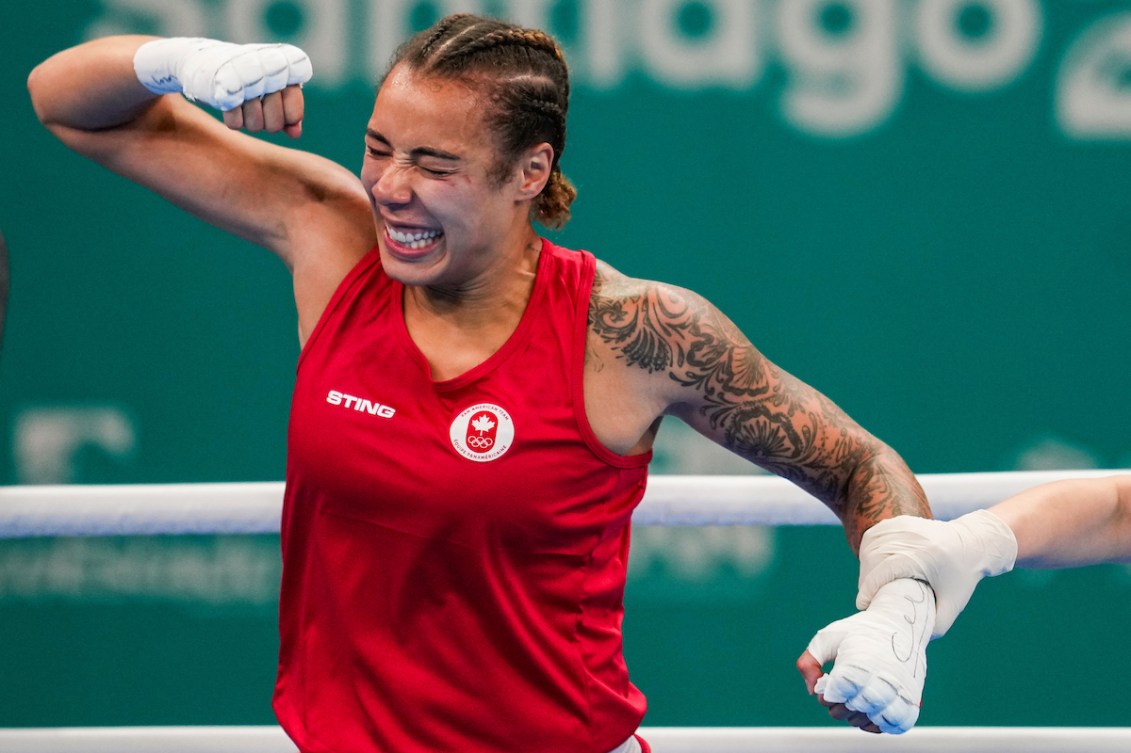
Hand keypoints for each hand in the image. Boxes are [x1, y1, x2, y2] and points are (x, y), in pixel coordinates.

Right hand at [134, 38, 310, 135]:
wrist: (205, 63)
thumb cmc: (247, 81)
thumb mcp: (271, 95)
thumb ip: (288, 113)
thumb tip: (296, 133)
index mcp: (283, 73)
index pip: (295, 113)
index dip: (288, 118)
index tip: (280, 106)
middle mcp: (267, 76)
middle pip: (275, 124)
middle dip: (267, 122)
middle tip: (258, 106)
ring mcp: (245, 83)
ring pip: (256, 126)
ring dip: (249, 120)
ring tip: (244, 102)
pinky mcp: (223, 92)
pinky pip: (235, 125)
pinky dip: (233, 119)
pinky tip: (232, 105)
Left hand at [797, 578, 934, 733]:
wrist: (900, 623)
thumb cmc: (859, 631)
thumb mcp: (827, 637)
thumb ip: (809, 662)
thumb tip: (812, 692)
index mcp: (858, 661)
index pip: (837, 693)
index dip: (827, 694)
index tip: (827, 685)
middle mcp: (882, 676)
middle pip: (853, 709)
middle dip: (838, 707)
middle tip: (839, 695)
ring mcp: (900, 688)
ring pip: (874, 720)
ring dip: (857, 718)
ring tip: (853, 703)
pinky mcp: (913, 697)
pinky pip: (896, 724)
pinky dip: (879, 724)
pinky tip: (869, 713)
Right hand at [856, 511, 1015, 636]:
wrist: (973, 542)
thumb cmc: (962, 576)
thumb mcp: (953, 605)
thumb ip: (935, 625)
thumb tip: (909, 636)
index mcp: (923, 555)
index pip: (884, 571)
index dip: (869, 589)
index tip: (864, 605)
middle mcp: (910, 536)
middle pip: (873, 560)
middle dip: (866, 581)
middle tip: (870, 598)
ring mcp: (902, 525)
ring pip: (869, 548)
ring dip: (866, 567)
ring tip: (873, 584)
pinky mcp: (897, 521)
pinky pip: (872, 537)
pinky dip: (869, 552)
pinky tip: (875, 565)